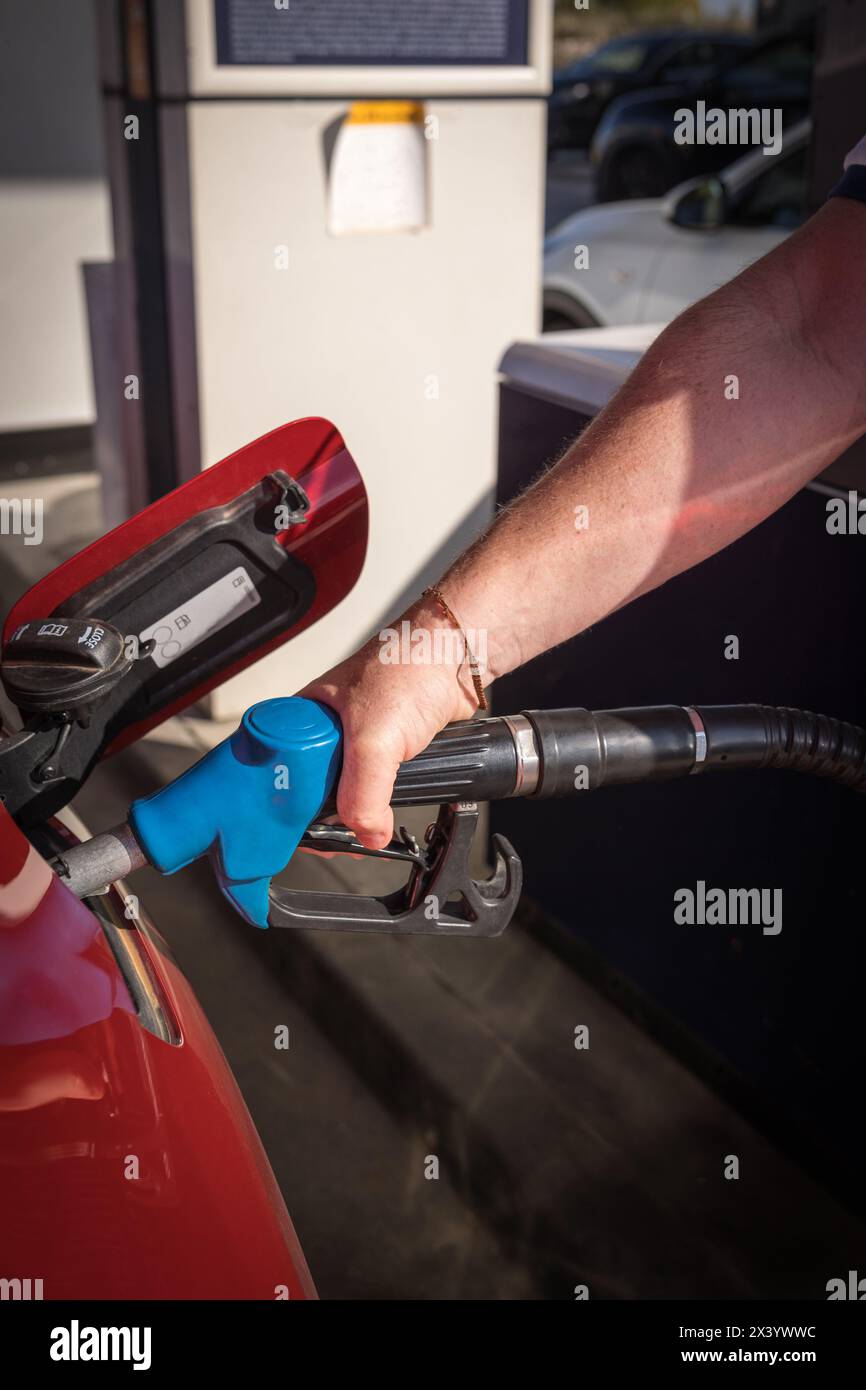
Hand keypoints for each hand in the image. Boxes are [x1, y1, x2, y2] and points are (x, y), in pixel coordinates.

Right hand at [300, 596, 481, 848]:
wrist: (456, 659)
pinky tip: (383, 810)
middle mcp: (323, 731)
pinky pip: (374, 786)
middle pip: (310, 789)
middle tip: (339, 839)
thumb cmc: (409, 667)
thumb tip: (366, 833)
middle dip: (325, 816)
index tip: (300, 832)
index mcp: (301, 718)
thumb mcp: (373, 738)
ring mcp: (355, 741)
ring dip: (356, 811)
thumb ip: (364, 793)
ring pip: (345, 790)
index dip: (285, 805)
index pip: (277, 773)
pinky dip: (380, 802)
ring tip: (363, 828)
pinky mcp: (384, 750)